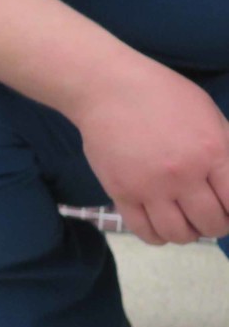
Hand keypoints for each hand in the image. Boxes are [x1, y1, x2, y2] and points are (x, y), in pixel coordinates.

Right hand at [74, 63, 228, 244]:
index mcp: (212, 151)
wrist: (110, 90)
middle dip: (217, 225)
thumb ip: (226, 150)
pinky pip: (145, 232)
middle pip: (211, 223)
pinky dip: (159, 236)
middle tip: (212, 217)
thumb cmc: (163, 96)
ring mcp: (150, 187)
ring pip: (179, 234)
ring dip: (188, 234)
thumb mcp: (209, 115)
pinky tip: (162, 225)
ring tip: (186, 222)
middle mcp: (183, 175)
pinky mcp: (121, 194)